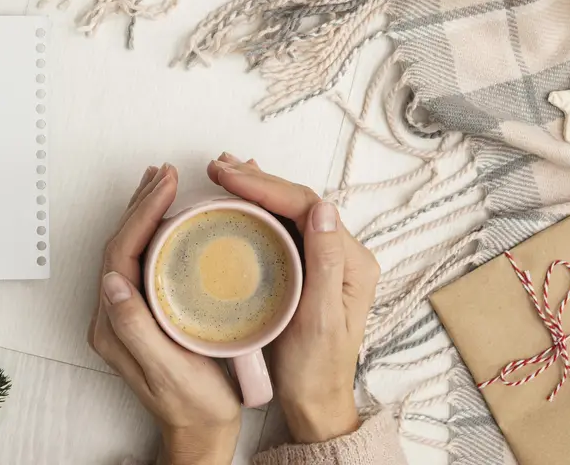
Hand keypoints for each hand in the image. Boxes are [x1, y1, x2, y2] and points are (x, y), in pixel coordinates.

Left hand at [88, 164, 241, 464]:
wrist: (201, 434)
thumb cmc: (194, 406)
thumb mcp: (169, 371)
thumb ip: (136, 328)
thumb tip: (110, 282)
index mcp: (113, 325)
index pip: (121, 254)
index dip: (141, 215)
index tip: (166, 186)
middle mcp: (113, 314)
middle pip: (121, 244)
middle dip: (141, 204)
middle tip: (165, 172)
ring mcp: (128, 311)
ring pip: (131, 247)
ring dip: (145, 212)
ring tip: (162, 181)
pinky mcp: (145, 311)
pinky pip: (144, 259)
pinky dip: (155, 230)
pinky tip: (169, 216)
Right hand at [207, 154, 381, 444]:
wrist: (315, 403)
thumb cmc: (315, 370)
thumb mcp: (319, 319)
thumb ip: (324, 262)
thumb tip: (323, 208)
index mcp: (351, 261)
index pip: (307, 206)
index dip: (267, 186)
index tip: (229, 176)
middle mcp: (343, 254)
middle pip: (298, 202)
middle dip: (258, 180)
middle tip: (217, 166)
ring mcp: (324, 259)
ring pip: (289, 210)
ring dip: (256, 189)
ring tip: (224, 171)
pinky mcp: (307, 268)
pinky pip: (283, 227)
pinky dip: (258, 208)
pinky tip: (240, 197)